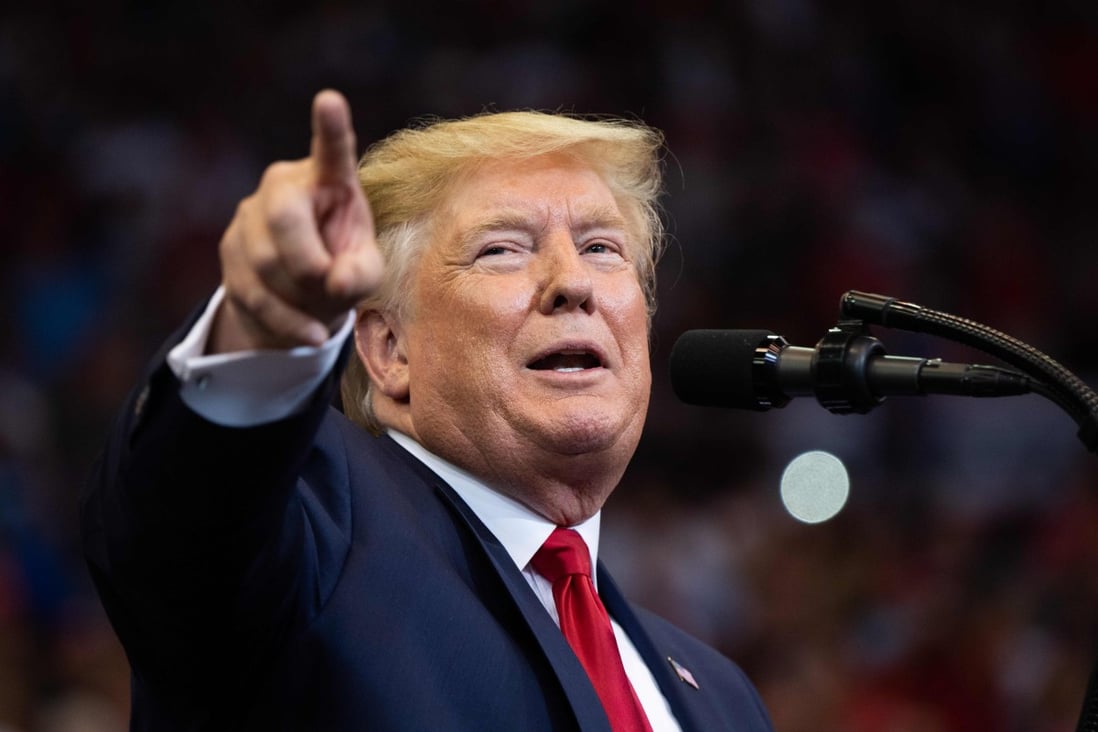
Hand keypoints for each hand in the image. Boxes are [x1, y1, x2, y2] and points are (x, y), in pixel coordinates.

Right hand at [210, 90, 383, 352]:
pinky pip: (252, 293)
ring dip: (300, 298)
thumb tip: (336, 283)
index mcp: (330, 180)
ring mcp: (250, 216)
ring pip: (265, 262)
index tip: (330, 100)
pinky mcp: (229, 251)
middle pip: (284, 217)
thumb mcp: (366, 271)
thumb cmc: (344, 269)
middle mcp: (283, 186)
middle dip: (309, 262)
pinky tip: (308, 334)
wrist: (304, 300)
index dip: (330, 128)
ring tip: (323, 310)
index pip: (331, 152)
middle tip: (331, 287)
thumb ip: (362, 273)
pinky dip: (286, 321)